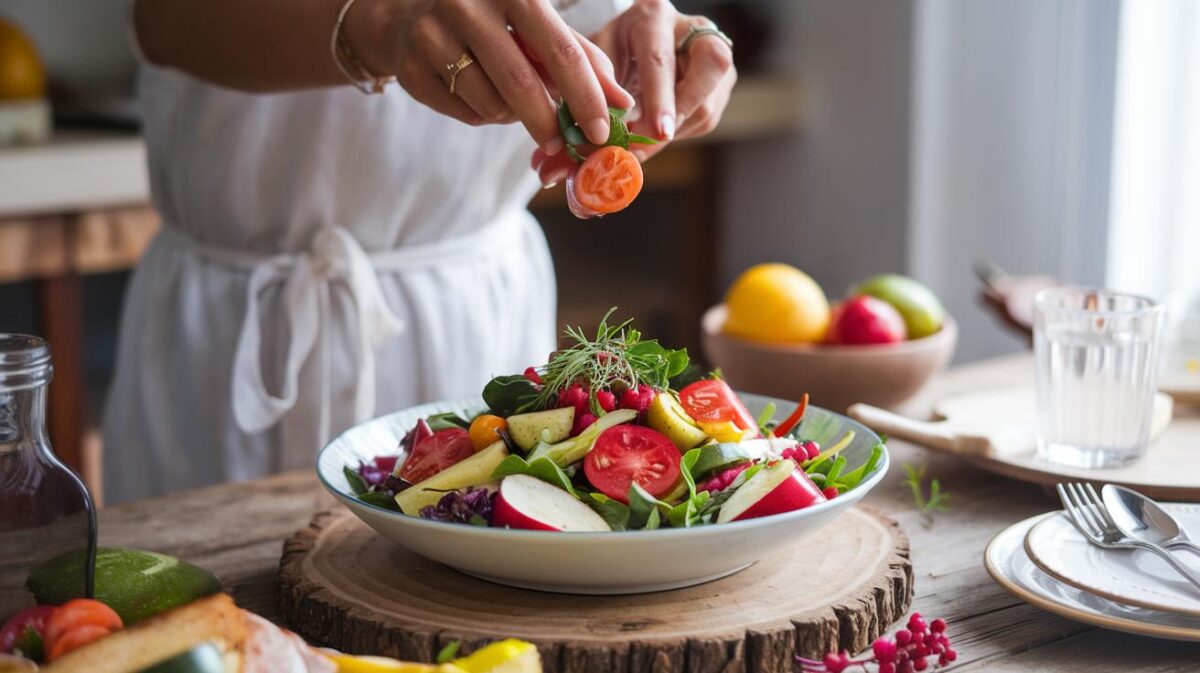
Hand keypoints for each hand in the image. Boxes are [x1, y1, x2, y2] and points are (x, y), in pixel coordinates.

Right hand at [348, 0, 633, 154]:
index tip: (602, 132)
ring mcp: (432, 35)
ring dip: (511, 116)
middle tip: (561, 144)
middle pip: (522, 85)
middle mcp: (468, 5)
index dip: (586, 97)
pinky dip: (481, 114)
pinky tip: (475, 91)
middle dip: (549, 123)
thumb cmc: (493, 21)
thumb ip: (583, 61)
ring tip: (507, 96)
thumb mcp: (539, 27)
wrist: (409, 17)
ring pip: (492, 106)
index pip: (562, 50)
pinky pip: (465, 113)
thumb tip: (623, 104)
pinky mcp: (410, 69)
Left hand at [530, 0, 735, 185]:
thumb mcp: (591, 65)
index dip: (659, 97)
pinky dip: (679, 134)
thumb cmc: (608, 52)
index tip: (655, 131)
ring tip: (642, 144)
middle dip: (681, 112)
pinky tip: (655, 134)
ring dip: (674, 132)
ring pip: (708, 102)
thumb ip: (581, 104)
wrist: (635, 42)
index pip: (661, 58)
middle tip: (656, 140)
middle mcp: (693, 29)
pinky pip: (706, 118)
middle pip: (710, 68)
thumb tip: (561, 163)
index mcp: (653, 17)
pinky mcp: (721, 82)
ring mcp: (713, 55)